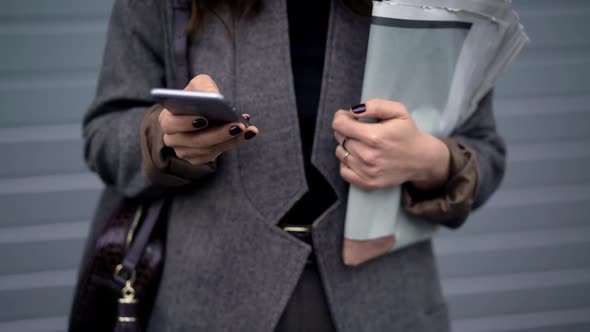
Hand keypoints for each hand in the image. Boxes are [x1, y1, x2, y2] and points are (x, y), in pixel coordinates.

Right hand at [158, 74, 258, 164]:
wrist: (201, 112)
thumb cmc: (197, 96)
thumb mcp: (199, 85)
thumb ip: (204, 87)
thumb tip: (215, 98)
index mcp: (167, 119)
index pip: (171, 123)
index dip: (186, 122)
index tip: (205, 119)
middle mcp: (172, 139)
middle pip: (194, 141)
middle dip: (218, 133)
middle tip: (238, 126)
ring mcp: (185, 152)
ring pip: (208, 149)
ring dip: (230, 140)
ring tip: (247, 129)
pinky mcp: (198, 159)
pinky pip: (216, 154)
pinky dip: (233, 143)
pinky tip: (248, 134)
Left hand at [332, 99, 449, 191]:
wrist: (422, 159)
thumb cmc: (407, 133)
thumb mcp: (398, 111)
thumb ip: (375, 106)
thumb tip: (353, 111)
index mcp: (374, 136)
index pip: (340, 125)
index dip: (340, 118)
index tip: (346, 116)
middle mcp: (368, 156)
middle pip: (340, 138)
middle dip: (345, 130)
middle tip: (357, 129)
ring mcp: (367, 172)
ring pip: (340, 153)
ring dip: (346, 146)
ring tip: (360, 143)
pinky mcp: (367, 183)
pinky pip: (343, 171)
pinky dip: (347, 162)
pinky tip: (358, 157)